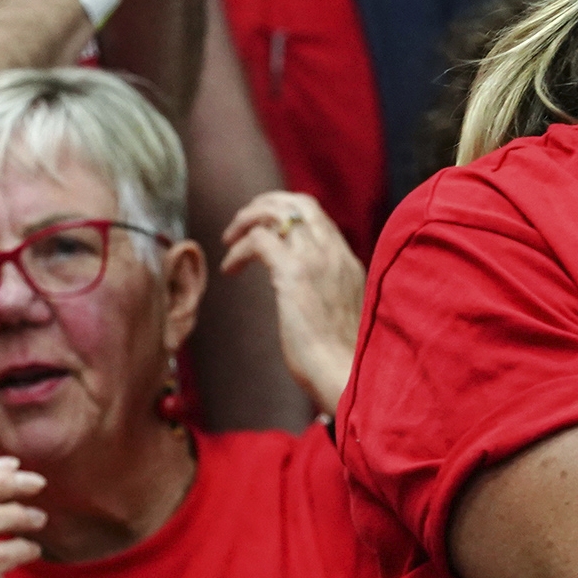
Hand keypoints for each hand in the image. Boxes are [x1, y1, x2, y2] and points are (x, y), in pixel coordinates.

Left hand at [221, 192, 364, 411]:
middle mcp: (334, 253)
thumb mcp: (340, 315)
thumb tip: (308, 298)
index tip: (265, 229)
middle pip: (298, 202)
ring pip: (277, 212)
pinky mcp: (294, 273)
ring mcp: (316, 259)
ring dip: (247, 220)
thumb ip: (328, 295)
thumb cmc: (342, 360)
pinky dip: (239, 251)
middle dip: (265, 204)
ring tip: (229, 239)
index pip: (317, 217)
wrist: (348, 375)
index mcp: (347, 262)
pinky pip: (259, 241)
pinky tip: (229, 270)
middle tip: (241, 222)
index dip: (287, 214)